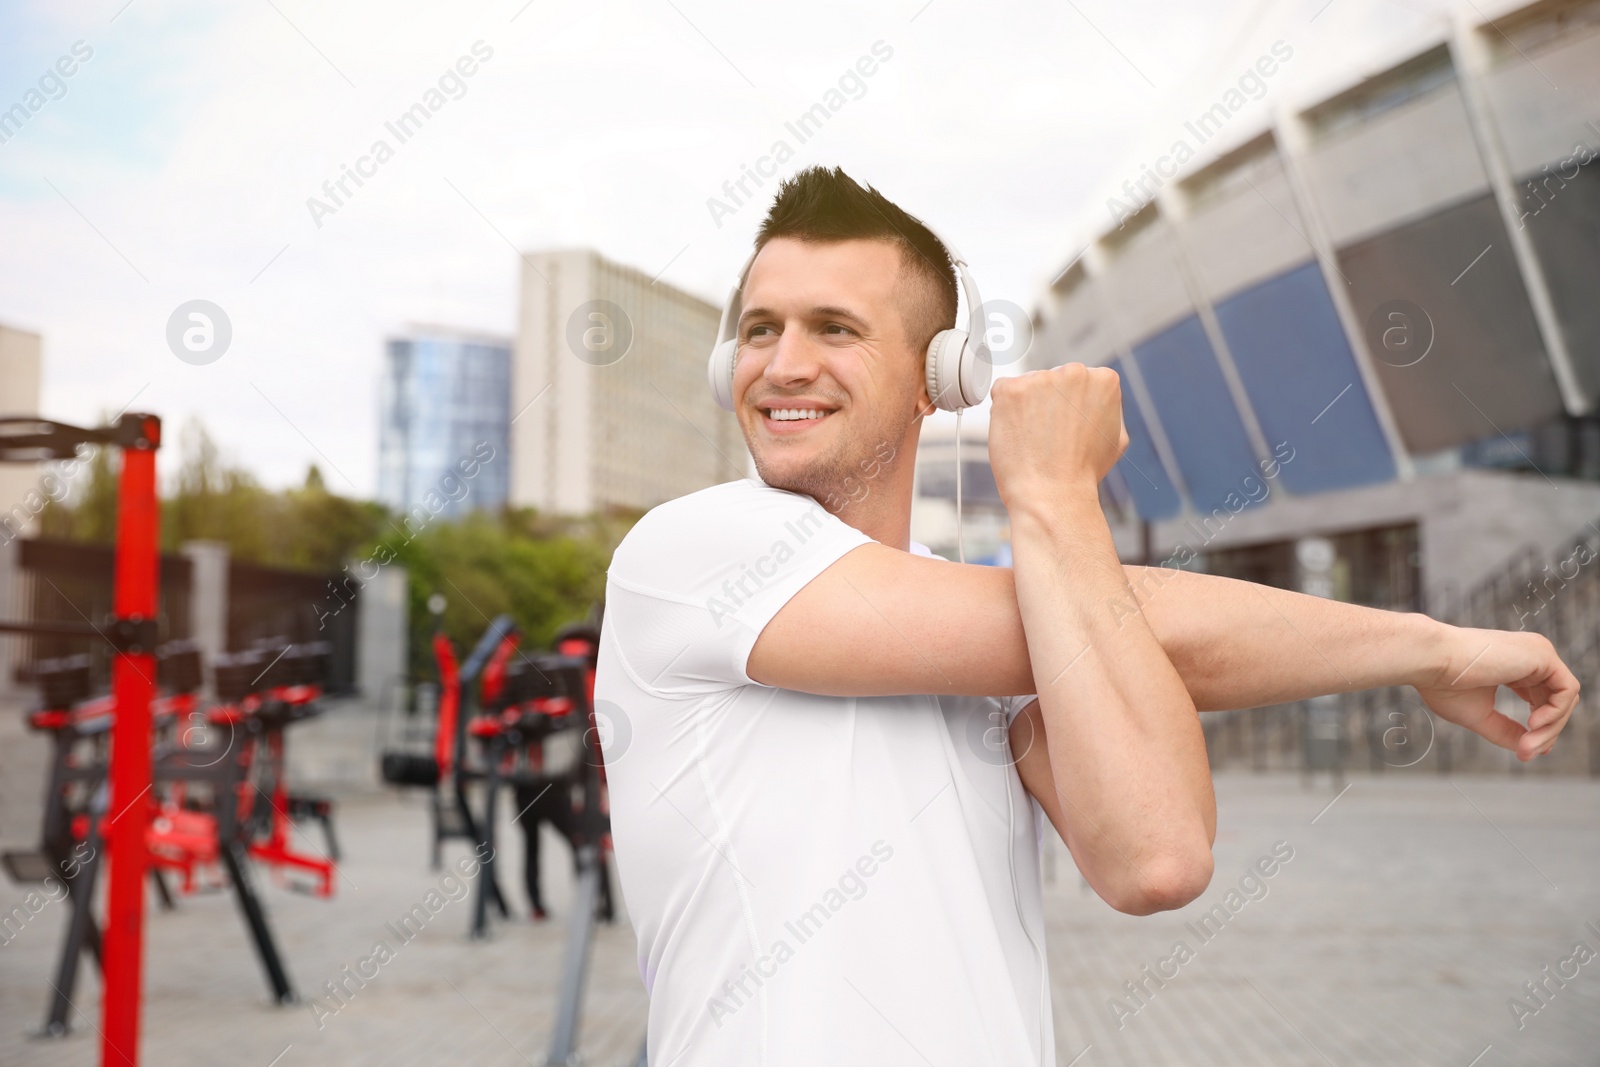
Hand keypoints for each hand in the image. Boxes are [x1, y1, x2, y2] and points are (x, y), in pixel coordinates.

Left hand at [988, 363, 1127, 511]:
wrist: (1052, 495)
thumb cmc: (1082, 473)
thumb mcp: (1114, 437)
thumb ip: (1106, 409)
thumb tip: (1095, 397)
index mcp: (1104, 379)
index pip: (1077, 382)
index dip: (1070, 407)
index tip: (1069, 428)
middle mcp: (1075, 372)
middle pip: (1052, 380)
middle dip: (1048, 403)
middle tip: (1050, 437)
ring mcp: (1041, 378)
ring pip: (1027, 387)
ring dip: (1026, 408)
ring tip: (1035, 440)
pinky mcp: (1011, 390)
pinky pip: (1003, 393)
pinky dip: (1004, 412)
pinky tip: (1018, 434)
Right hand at [1414, 627, 1579, 761]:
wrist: (1429, 661)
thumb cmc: (1442, 683)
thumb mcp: (1479, 715)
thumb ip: (1505, 730)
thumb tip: (1528, 748)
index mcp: (1514, 667)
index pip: (1541, 699)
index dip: (1540, 728)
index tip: (1525, 751)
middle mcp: (1530, 657)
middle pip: (1556, 701)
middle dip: (1545, 733)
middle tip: (1524, 753)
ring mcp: (1537, 653)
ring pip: (1564, 698)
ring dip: (1550, 728)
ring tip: (1525, 745)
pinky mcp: (1542, 655)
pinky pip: (1567, 690)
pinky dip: (1556, 713)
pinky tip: (1533, 724)